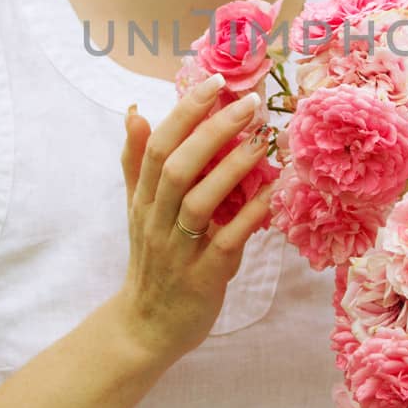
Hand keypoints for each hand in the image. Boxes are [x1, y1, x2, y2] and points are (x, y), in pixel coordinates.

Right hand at [114, 76, 278, 361]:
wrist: (147, 327)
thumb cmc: (152, 260)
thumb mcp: (137, 209)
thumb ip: (137, 162)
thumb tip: (134, 111)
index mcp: (143, 198)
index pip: (159, 145)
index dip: (186, 111)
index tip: (215, 81)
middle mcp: (156, 219)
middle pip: (178, 165)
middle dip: (213, 129)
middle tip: (250, 103)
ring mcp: (178, 249)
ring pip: (199, 200)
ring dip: (232, 167)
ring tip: (263, 140)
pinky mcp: (203, 277)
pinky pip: (226, 241)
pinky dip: (250, 215)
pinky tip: (274, 193)